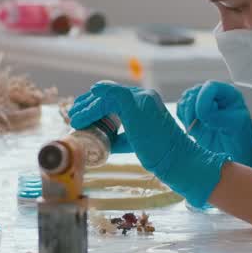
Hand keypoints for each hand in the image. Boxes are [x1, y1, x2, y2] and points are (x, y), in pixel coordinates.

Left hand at [69, 82, 228, 205]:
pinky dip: (92, 106)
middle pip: (107, 93)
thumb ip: (121, 136)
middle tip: (74, 115)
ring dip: (87, 107)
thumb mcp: (135, 140)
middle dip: (87, 103)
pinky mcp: (136, 104)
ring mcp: (140, 98)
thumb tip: (103, 141)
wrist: (177, 158)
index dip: (94, 104)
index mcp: (144, 101)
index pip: (113, 96)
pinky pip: (108, 98)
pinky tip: (81, 114)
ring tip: (75, 119)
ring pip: (105, 96)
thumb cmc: (160, 153)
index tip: (82, 115)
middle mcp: (142, 95)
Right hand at [177, 81, 251, 178]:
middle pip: (194, 92)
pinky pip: (180, 111)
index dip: (202, 99)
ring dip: (186, 115)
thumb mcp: (236, 126)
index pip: (210, 86)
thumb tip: (201, 112)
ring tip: (196, 128)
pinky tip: (192, 129)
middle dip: (193, 109)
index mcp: (229, 94)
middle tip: (199, 123)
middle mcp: (214, 96)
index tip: (202, 116)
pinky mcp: (193, 116)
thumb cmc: (241, 140)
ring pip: (185, 100)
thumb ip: (219, 117)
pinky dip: (182, 119)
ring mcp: (202, 105)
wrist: (236, 155)